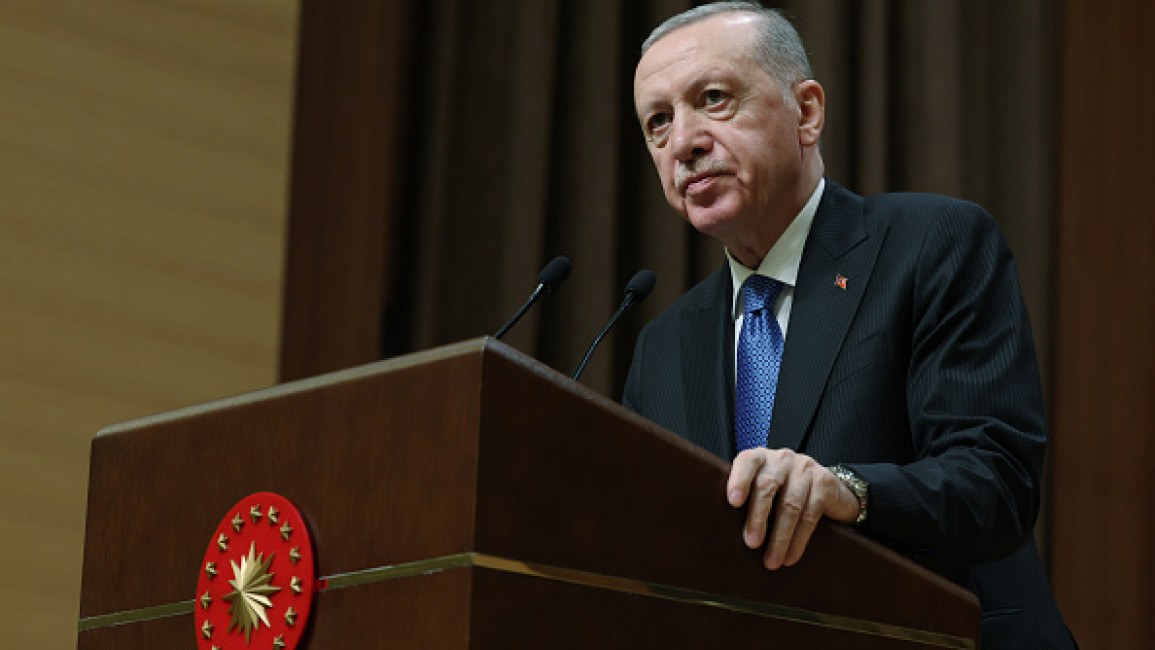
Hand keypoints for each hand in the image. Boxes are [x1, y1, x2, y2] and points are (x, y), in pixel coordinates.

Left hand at [726, 448, 859, 568]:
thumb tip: (722, 530)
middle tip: (751, 543)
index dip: (739, 480)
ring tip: (771, 561)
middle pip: (767, 485)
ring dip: (779, 537)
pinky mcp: (825, 484)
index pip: (747, 462)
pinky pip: (810, 515)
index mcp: (761, 458)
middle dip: (758, 517)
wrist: (827, 489)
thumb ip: (746, 498)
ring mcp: (805, 469)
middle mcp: (782, 459)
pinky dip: (799, 540)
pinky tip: (790, 557)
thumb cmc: (783, 492)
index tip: (733, 502)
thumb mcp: (764, 489)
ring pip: (790, 505)